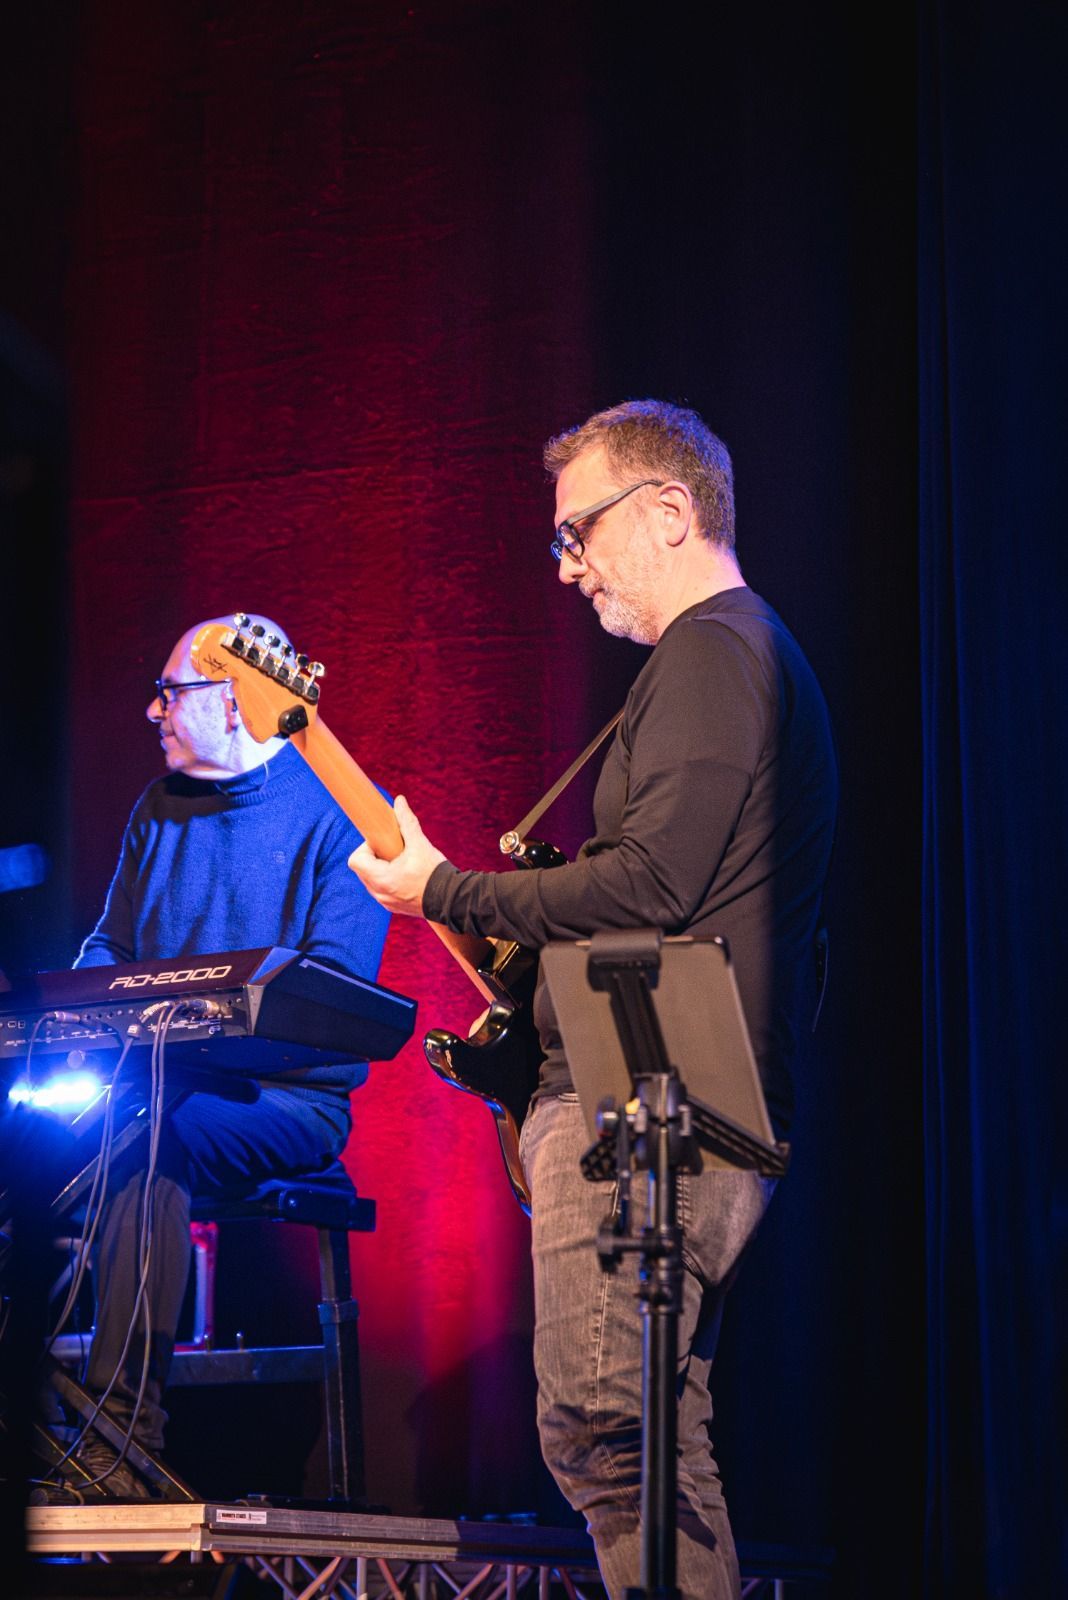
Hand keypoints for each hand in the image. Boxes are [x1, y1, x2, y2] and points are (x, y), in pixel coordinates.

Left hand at [348, 795, 445, 916]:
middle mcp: (379, 893)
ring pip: (370, 880)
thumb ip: (407, 822)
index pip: (355, 860)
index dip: (366, 847)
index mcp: (381, 878)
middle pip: (362, 869)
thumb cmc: (434, 874)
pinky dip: (388, 880)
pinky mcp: (393, 907)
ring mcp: (385, 902)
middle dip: (374, 856)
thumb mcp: (420, 844)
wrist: (452, 900)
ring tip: (402, 863)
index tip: (384, 843)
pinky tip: (406, 875)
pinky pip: (381, 890)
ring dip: (380, 868)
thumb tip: (399, 800)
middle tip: (394, 850)